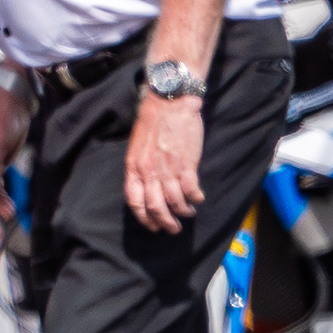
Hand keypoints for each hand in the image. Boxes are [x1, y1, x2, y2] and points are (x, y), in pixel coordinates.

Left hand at [124, 88, 204, 234]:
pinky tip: (198, 199)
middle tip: (172, 229)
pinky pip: (191, 190)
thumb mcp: (137, 147)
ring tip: (188, 214)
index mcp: (134, 167)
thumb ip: (140, 167)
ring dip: (183, 212)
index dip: (144, 218)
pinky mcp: (186, 164)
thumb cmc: (153, 122)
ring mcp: (168, 169)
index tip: (152, 226)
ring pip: (175, 202)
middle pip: (155, 207)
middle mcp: (149, 172)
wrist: (170, 103)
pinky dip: (195, 198)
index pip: (135, 202)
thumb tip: (147, 187)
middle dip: (165, 222)